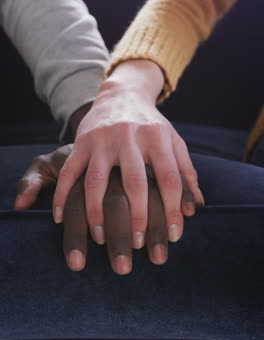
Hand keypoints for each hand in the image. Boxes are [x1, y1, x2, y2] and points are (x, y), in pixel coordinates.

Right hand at [52, 69, 204, 249]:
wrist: (122, 94)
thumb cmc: (151, 125)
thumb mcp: (174, 141)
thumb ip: (186, 171)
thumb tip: (196, 207)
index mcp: (157, 138)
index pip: (170, 178)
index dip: (173, 209)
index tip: (174, 237)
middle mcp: (130, 136)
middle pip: (134, 181)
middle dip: (137, 216)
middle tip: (137, 245)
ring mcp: (102, 138)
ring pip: (97, 179)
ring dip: (96, 212)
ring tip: (100, 239)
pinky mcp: (81, 140)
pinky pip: (70, 171)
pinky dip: (63, 194)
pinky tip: (61, 217)